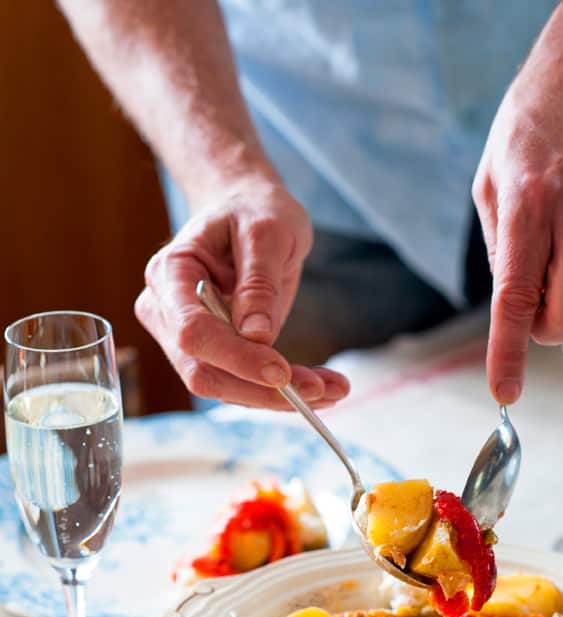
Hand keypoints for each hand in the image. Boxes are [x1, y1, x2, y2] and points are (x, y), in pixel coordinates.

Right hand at [136, 174, 349, 408]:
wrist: (249, 211)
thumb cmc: (253, 211)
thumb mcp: (267, 232)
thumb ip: (260, 282)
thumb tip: (258, 336)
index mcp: (170, 274)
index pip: (192, 332)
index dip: (235, 358)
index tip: (280, 371)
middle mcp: (168, 313)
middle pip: (203, 371)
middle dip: (262, 390)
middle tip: (321, 390)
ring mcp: (188, 338)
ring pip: (226, 387)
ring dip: (279, 398)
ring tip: (333, 388)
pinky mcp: (216, 353)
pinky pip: (243, 383)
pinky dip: (282, 392)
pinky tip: (322, 387)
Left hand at [473, 34, 562, 403]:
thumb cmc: (529, 126)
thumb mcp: (490, 182)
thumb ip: (500, 251)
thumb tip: (510, 309)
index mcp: (530, 202)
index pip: (518, 297)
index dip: (508, 351)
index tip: (504, 390)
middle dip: (544, 332)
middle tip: (530, 308)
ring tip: (555, 270)